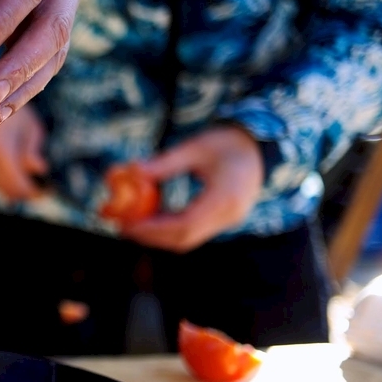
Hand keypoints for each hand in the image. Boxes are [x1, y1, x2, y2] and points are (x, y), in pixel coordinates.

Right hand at [0, 104, 48, 200]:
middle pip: (5, 191)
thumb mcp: (29, 126)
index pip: (17, 186)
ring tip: (19, 167)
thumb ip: (33, 151)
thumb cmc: (8, 108)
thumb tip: (40, 170)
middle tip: (36, 185)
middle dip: (22, 191)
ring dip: (8, 183)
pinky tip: (2, 160)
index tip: (44, 191)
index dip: (32, 192)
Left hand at [118, 126, 264, 252]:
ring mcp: (228, 221)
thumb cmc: (227, 142)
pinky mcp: (223, 221)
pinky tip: (150, 217)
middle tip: (122, 227)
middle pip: (184, 238)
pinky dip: (169, 229)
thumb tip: (131, 171)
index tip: (128, 224)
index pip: (185, 224)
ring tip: (131, 223)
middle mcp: (229, 216)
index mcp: (225, 198)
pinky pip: (193, 232)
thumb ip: (165, 162)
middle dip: (151, 236)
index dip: (154, 228)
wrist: (260, 148)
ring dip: (158, 235)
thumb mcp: (195, 147)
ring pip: (188, 238)